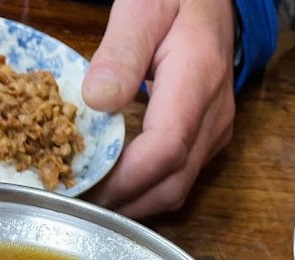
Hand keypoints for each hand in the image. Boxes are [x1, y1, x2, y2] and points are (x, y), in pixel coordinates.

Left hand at [81, 0, 235, 218]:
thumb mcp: (144, 5)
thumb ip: (121, 52)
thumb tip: (96, 100)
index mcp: (198, 81)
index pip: (166, 149)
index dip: (126, 178)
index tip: (85, 186)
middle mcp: (214, 117)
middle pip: (173, 182)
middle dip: (125, 202)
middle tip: (77, 205)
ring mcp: (216, 131)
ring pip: (178, 188)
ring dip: (135, 204)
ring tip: (92, 201)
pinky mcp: (211, 138)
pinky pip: (180, 177)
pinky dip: (146, 190)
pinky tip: (116, 186)